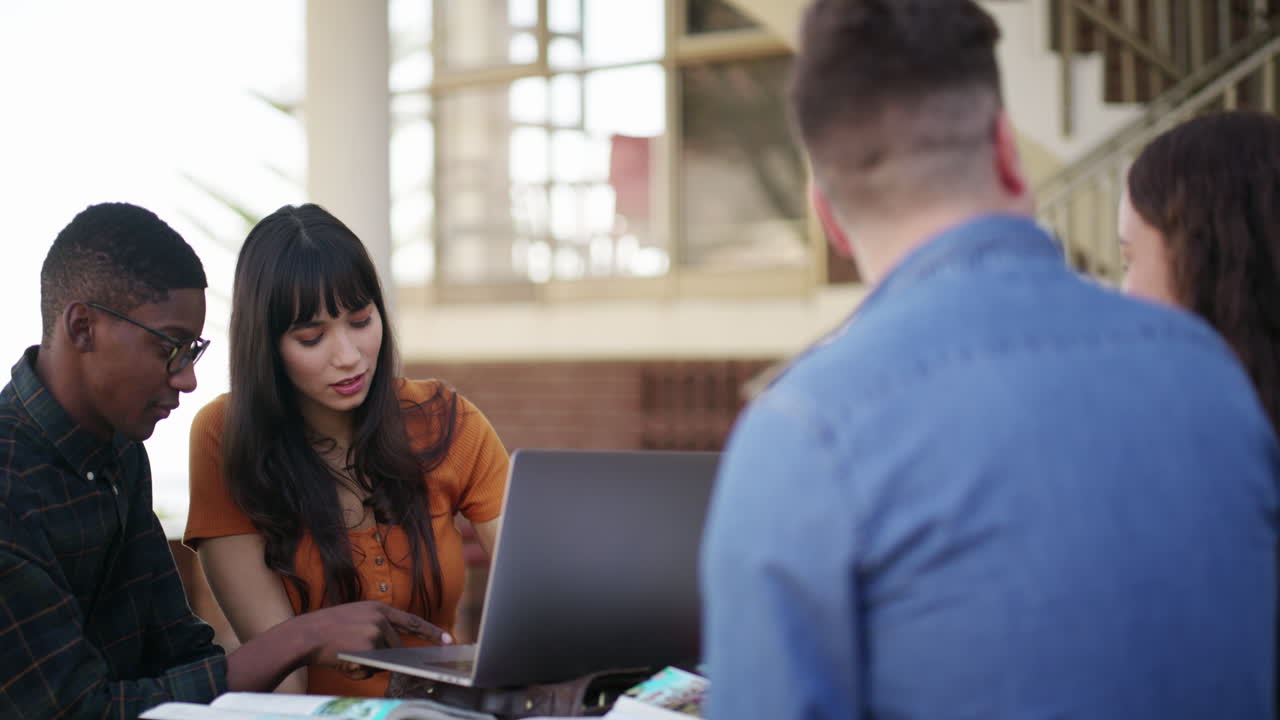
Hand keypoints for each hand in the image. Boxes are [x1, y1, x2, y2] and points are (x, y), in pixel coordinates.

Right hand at [293, 600, 452, 668]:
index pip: (411, 621)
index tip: (447, 640)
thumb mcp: (354, 619)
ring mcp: (376, 632)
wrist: (304, 635)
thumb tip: (392, 656)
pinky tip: (343, 660)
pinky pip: (372, 669)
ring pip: (383, 660)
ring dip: (367, 664)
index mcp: (378, 609)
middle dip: (380, 657)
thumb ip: (375, 630)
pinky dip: (360, 670)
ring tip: (344, 653)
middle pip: (395, 648)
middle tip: (353, 652)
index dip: (430, 632)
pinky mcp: (369, 647)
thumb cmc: (326, 631)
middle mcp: (380, 618)